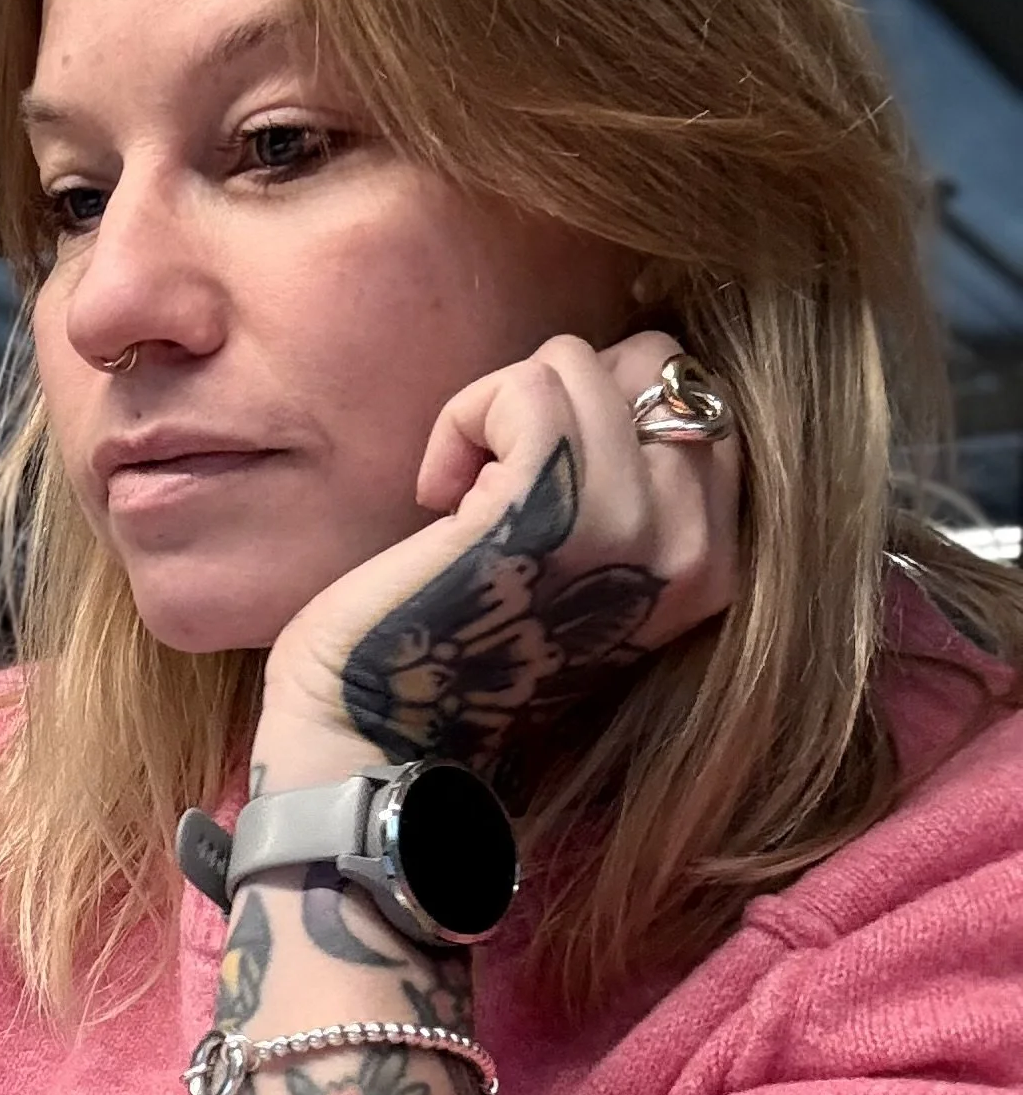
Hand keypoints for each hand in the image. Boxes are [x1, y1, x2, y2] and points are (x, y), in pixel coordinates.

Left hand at [257, 331, 740, 782]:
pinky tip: (437, 492)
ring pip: (578, 364)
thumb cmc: (459, 643)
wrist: (380, 730)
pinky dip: (464, 417)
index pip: (696, 401)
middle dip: (562, 396)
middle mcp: (691, 544)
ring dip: (499, 407)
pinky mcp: (548, 507)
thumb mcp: (582, 559)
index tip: (542, 482)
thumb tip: (611, 378)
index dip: (604, 410)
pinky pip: (526, 387)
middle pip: (654, 365)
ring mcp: (630, 525)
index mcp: (712, 559)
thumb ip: (628, 484)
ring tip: (464, 497)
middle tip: (502, 479)